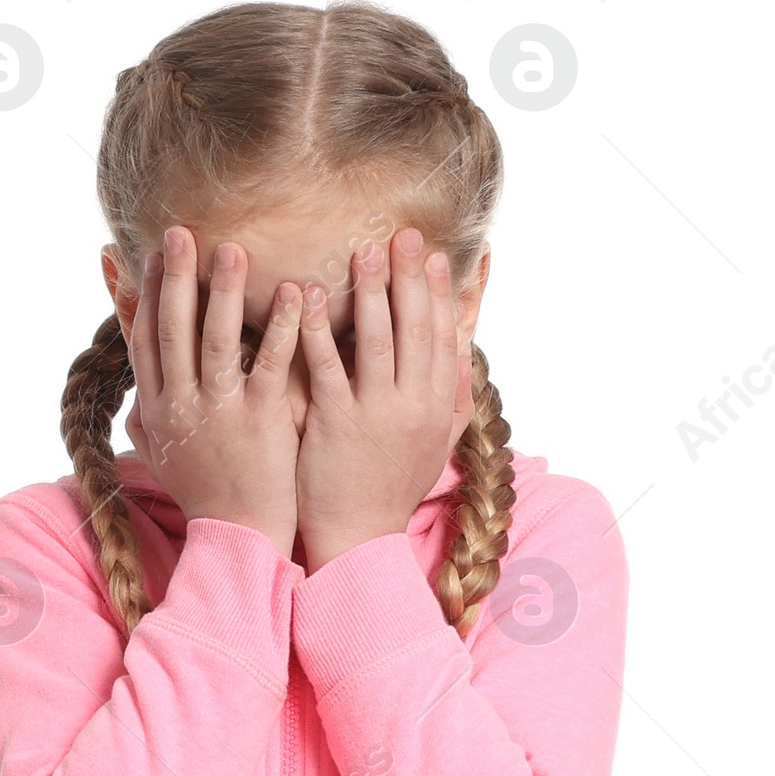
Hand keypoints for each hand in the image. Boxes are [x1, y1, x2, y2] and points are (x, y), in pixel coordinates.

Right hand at [121, 227, 304, 558]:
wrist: (239, 539)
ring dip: (224, 290)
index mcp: (158, 409)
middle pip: (174, 328)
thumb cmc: (205, 497)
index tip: (151, 255)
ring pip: (217, 339)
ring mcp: (220, 411)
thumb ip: (144, 419)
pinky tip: (295, 291)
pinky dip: (282, 325)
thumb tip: (129, 390)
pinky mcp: (260, 420)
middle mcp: (182, 405)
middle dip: (176, 276)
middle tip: (182, 231)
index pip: (145, 340)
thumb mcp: (160, 458)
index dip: (147, 294)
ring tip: (234, 248)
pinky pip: (272, 363)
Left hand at [294, 228, 471, 572]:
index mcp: (438, 406)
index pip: (443, 337)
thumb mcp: (438, 442)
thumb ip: (453, 392)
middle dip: (409, 278)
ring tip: (363, 252)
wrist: (359, 539)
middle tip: (401, 235)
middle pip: (415, 329)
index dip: (438, 293)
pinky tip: (307, 295)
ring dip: (370, 292)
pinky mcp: (337, 425)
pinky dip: (319, 328)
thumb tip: (466, 345)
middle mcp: (414, 406)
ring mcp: (377, 414)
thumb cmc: (392, 486)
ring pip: (377, 340)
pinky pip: (328, 367)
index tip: (432, 255)